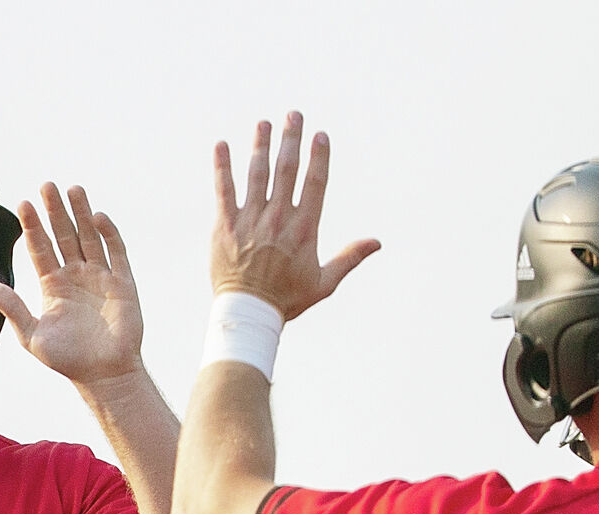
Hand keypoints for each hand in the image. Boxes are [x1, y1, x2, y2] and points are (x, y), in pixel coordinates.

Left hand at [0, 184, 144, 389]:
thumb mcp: (32, 335)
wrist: (103, 375)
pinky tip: (98, 217)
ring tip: (72, 189)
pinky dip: (108, 234)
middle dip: (55, 211)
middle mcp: (75, 276)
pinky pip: (115, 253)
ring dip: (81, 213)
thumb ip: (12, 308)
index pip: (40, 249)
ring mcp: (100, 277)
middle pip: (63, 235)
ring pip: (88, 237)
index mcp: (53, 286)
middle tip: (46, 185)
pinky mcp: (122, 283)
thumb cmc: (67, 359)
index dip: (32, 227)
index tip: (23, 204)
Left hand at [211, 111, 379, 319]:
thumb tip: (377, 242)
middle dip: (291, 139)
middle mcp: (278, 219)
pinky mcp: (226, 225)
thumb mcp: (324, 282)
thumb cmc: (287, 300)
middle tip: (293, 115)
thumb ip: (350, 258)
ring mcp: (251, 220)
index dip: (318, 156)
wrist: (248, 313)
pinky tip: (221, 145)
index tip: (320, 135)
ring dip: (261, 146)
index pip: (315, 183)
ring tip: (264, 124)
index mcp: (304, 229)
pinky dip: (222, 166)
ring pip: (257, 174)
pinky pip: (223, 190)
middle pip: (286, 170)